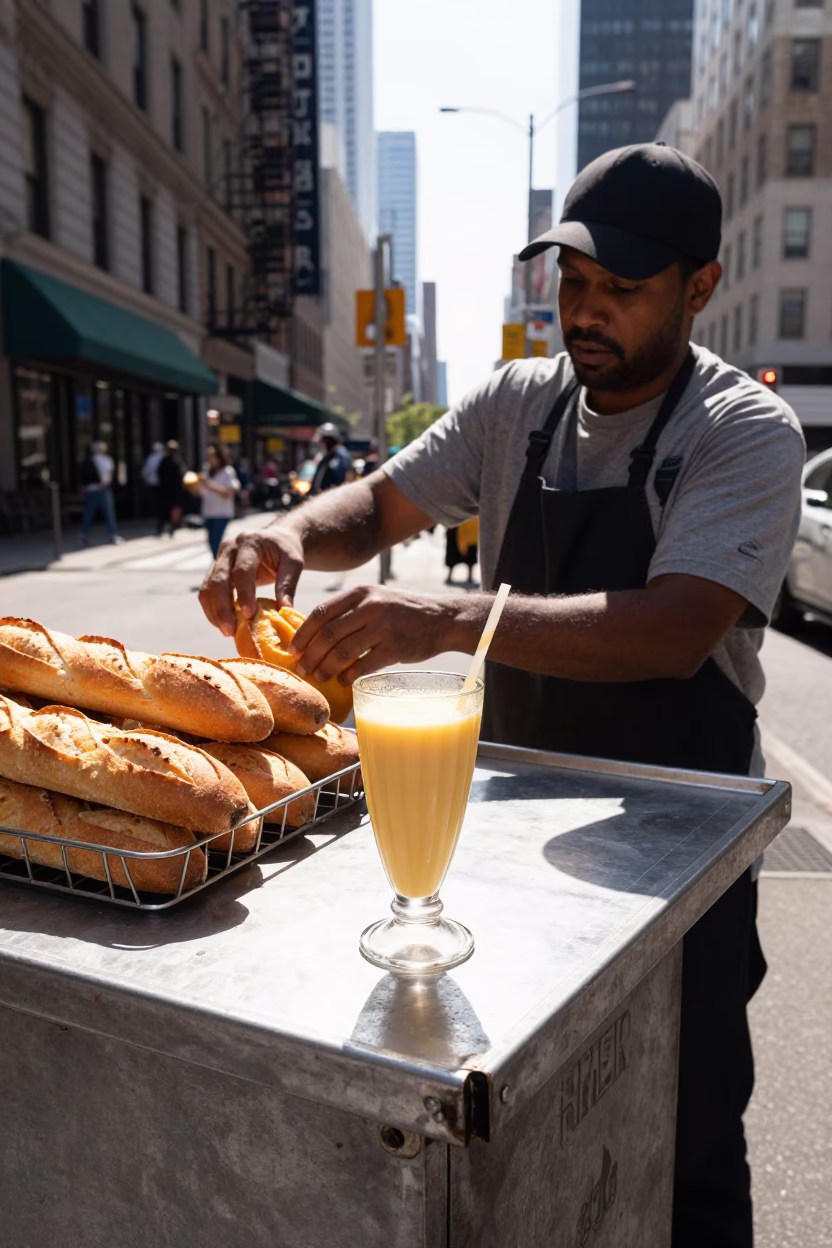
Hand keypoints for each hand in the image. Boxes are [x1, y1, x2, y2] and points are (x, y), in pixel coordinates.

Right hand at [198, 525, 304, 636]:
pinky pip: (206, 592)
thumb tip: (285, 611)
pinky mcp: (215, 570)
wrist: (275, 539)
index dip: (244, 594)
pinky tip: (223, 624)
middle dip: (222, 608)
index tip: (249, 615)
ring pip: (207, 588)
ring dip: (214, 612)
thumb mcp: (293, 562)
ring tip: (228, 632)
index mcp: (249, 542)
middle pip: (218, 580)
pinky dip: (213, 610)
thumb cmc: (285, 551)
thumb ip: (288, 584)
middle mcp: (229, 548)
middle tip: (231, 631)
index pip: (242, 571)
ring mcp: (219, 559)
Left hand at [290, 585, 458, 684]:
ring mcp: (383, 628)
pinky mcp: (395, 648)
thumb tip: (315, 634)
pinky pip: (364, 666)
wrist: (442, 619)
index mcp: (360, 594)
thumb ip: (349, 611)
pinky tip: (343, 681)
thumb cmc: (403, 612)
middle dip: (310, 655)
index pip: (321, 613)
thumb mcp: (375, 599)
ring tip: (319, 677)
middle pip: (328, 634)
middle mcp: (370, 608)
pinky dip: (349, 676)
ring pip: (343, 651)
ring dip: (326, 667)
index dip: (303, 633)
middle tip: (301, 669)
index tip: (292, 649)